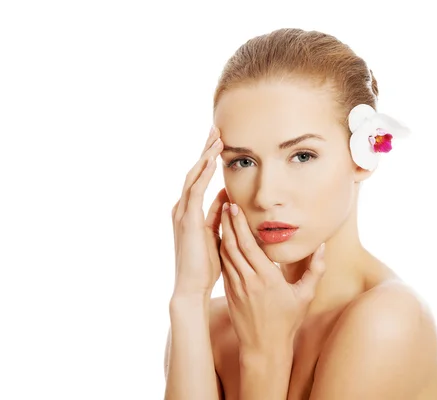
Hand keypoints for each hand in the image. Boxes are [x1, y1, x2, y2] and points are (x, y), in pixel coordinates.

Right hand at [171, 126, 228, 298]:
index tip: (219, 141)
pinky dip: (204, 173)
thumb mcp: (215, 233)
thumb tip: (228, 196)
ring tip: (216, 136)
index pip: (199, 178)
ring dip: (205, 155)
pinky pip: (196, 190)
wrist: (192, 287)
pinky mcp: (187, 220)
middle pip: (194, 171)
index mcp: (189, 211)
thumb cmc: (205, 265)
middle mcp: (182, 208)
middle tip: (216, 128)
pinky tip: (213, 159)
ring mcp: (182, 213)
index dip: (208, 159)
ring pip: (193, 176)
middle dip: (205, 149)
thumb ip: (218, 214)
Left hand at [219, 202, 326, 351]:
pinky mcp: (229, 293)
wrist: (264, 347)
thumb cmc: (287, 321)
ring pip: (225, 255)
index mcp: (267, 278)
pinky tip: (221, 238)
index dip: (240, 225)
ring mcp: (236, 287)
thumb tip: (322, 247)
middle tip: (225, 203)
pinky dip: (221, 250)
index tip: (235, 207)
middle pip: (233, 245)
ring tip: (220, 215)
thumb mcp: (305, 296)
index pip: (249, 246)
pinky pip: (223, 266)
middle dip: (227, 222)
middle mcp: (249, 281)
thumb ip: (315, 270)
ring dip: (222, 234)